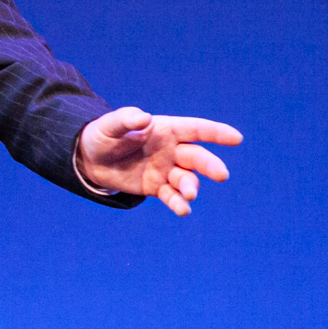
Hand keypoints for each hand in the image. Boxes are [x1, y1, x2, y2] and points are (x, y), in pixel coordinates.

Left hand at [76, 107, 241, 215]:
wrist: (91, 159)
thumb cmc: (104, 136)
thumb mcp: (109, 125)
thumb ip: (126, 120)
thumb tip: (144, 118)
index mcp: (166, 130)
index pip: (196, 130)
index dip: (216, 133)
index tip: (236, 138)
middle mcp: (172, 150)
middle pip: (197, 157)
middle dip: (210, 165)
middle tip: (221, 175)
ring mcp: (166, 170)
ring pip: (187, 179)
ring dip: (191, 187)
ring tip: (188, 194)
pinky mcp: (157, 188)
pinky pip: (172, 197)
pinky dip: (178, 204)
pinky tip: (183, 210)